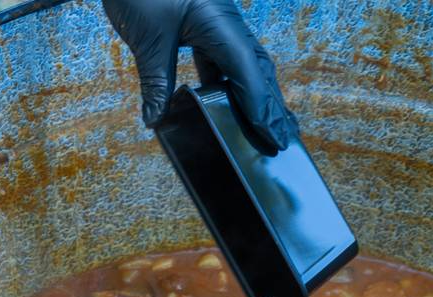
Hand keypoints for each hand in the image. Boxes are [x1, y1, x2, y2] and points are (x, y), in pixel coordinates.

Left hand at [102, 0, 298, 149]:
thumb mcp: (147, 40)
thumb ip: (155, 82)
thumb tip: (157, 120)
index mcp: (219, 23)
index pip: (249, 71)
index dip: (262, 107)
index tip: (273, 135)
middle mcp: (225, 22)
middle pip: (258, 68)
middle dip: (271, 105)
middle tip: (284, 138)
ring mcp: (216, 22)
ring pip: (243, 64)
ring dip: (254, 95)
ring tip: (265, 127)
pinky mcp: (201, 23)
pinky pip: (221, 58)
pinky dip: (226, 83)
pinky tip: (225, 104)